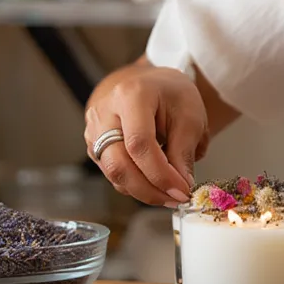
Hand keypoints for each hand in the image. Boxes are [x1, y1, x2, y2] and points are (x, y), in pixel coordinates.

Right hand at [84, 63, 208, 206]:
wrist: (151, 83)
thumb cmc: (171, 94)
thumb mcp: (190, 115)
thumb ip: (184, 152)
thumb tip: (181, 186)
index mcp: (130, 95)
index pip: (139, 144)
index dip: (160, 174)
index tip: (181, 190)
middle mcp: (104, 112)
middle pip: (118, 164)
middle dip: (148, 190)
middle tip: (175, 199)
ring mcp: (94, 130)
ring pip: (113, 173)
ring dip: (143, 191)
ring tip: (169, 193)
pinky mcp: (94, 145)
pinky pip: (112, 173)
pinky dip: (135, 184)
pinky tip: (155, 184)